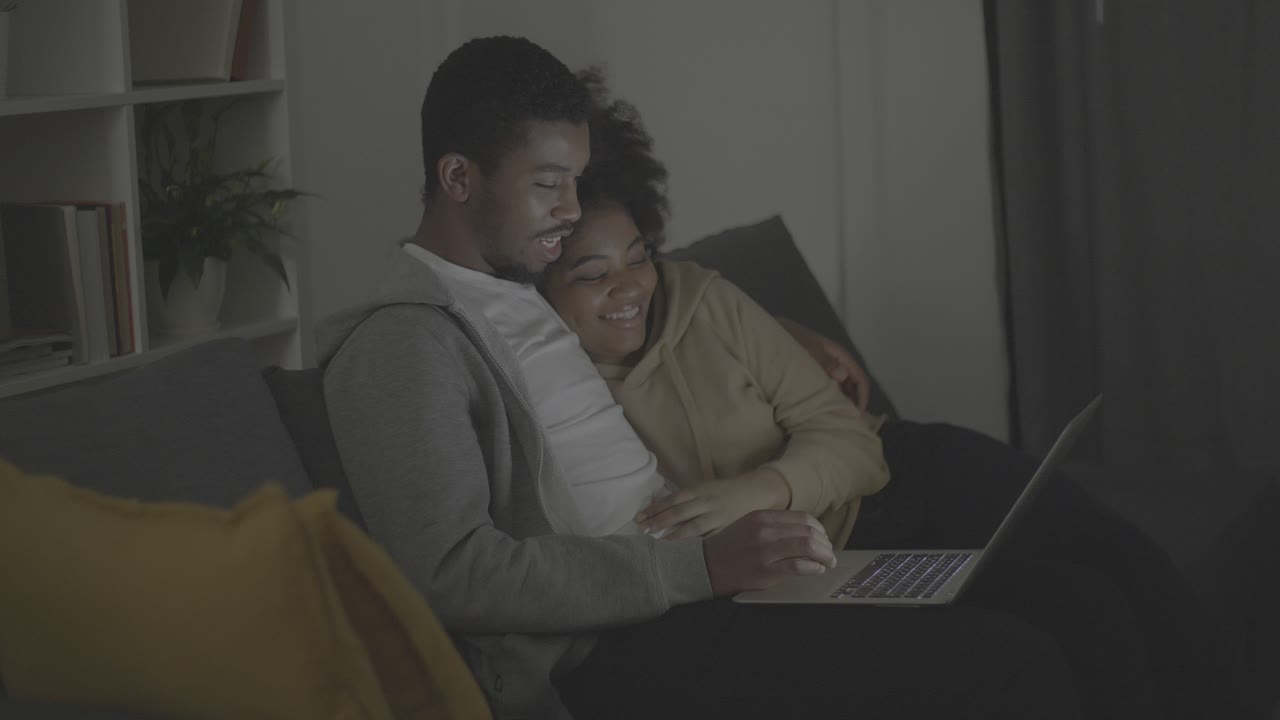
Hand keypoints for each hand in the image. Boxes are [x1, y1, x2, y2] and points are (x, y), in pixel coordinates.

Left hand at [636, 471, 789, 538]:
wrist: (757, 491)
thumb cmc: (726, 491)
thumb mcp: (706, 488)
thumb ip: (687, 499)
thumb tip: (660, 508)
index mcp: (700, 490)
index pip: (673, 499)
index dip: (655, 508)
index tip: (640, 517)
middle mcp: (707, 501)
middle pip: (679, 512)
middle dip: (660, 521)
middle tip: (643, 530)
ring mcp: (718, 516)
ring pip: (693, 526)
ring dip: (675, 535)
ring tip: (659, 543)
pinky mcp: (728, 528)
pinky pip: (711, 538)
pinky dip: (698, 545)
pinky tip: (686, 553)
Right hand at [703, 510, 836, 595]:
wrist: (702, 566)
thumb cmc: (727, 548)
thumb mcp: (749, 526)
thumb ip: (774, 526)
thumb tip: (804, 532)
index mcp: (762, 517)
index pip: (803, 518)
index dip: (819, 529)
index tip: (823, 538)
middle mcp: (765, 531)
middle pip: (809, 531)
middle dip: (826, 544)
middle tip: (829, 553)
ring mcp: (765, 551)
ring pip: (807, 546)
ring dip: (824, 556)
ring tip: (828, 562)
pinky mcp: (764, 571)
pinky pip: (798, 566)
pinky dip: (813, 568)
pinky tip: (817, 570)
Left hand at [777, 318, 870, 411]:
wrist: (770, 333)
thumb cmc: (790, 339)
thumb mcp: (808, 349)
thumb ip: (825, 361)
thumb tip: (842, 375)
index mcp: (839, 355)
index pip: (860, 378)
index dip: (862, 398)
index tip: (855, 415)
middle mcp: (835, 362)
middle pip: (853, 386)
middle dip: (852, 403)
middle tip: (845, 421)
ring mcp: (825, 367)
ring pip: (841, 388)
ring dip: (840, 402)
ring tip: (834, 417)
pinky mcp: (813, 373)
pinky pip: (827, 387)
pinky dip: (828, 398)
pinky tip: (821, 409)